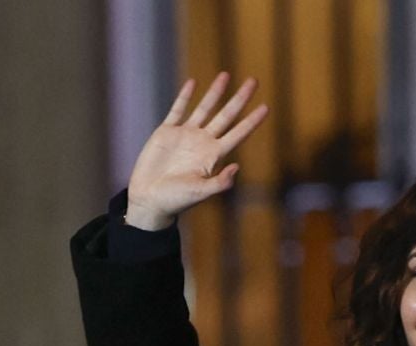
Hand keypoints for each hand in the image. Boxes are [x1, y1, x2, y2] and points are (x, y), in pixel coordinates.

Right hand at [125, 72, 269, 229]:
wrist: (150, 199)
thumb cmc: (176, 200)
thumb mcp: (200, 193)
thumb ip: (220, 182)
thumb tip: (236, 167)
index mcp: (213, 156)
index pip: (238, 134)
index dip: (252, 121)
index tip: (266, 107)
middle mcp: (203, 143)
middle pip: (226, 115)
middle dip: (240, 98)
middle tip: (254, 80)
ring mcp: (185, 135)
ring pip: (204, 108)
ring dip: (215, 92)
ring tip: (226, 75)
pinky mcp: (166, 132)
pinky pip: (178, 110)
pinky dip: (185, 97)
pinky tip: (193, 83)